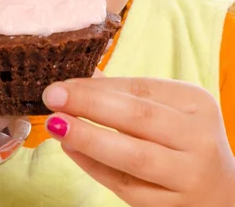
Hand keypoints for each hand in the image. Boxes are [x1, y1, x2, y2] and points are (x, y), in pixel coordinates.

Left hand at [42, 76, 234, 206]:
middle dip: (89, 104)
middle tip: (52, 97)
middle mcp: (198, 138)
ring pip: (132, 156)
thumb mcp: (170, 110)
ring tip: (56, 125)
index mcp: (197, 103)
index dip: (96, 86)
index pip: (140, 88)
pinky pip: (127, 187)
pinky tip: (71, 151)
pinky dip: (95, 168)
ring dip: (88, 139)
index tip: (62, 83)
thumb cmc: (186, 140)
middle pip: (138, 118)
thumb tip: (78, 79)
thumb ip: (127, 94)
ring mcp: (189, 176)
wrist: (223, 191)